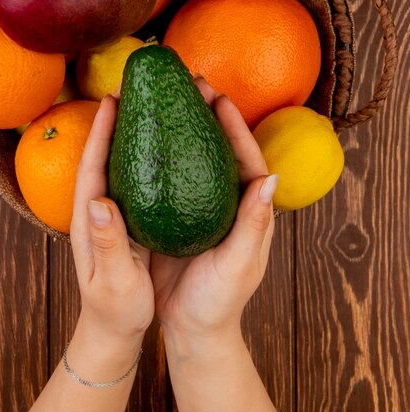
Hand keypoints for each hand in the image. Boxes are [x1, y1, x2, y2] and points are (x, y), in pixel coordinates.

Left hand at [69, 95, 154, 357]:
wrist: (113, 330)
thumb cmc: (114, 309)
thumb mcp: (113, 281)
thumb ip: (107, 243)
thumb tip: (99, 201)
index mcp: (89, 220)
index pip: (92, 166)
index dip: (100, 131)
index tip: (113, 98)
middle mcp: (98, 209)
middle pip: (108, 154)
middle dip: (120, 118)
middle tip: (138, 86)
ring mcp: (114, 213)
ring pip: (125, 163)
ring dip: (136, 131)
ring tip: (156, 102)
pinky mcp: (131, 220)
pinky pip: (141, 179)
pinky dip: (151, 154)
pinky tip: (171, 143)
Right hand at [151, 76, 277, 342]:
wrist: (191, 329)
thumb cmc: (220, 300)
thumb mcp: (239, 264)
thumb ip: (254, 224)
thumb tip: (270, 176)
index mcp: (246, 209)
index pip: (244, 157)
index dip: (233, 125)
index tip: (218, 96)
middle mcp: (222, 201)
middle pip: (216, 148)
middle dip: (206, 114)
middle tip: (190, 83)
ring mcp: (197, 206)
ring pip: (190, 158)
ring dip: (181, 127)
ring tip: (166, 98)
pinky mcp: (173, 215)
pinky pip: (166, 178)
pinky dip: (158, 154)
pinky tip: (142, 137)